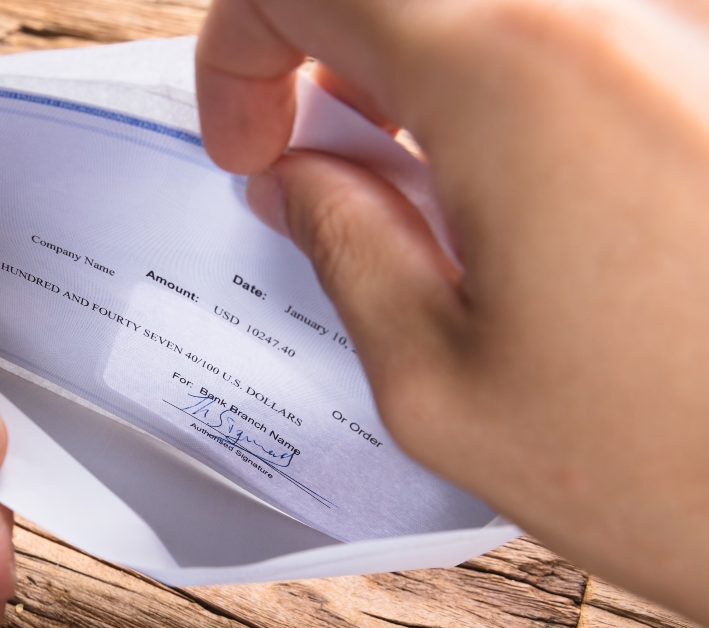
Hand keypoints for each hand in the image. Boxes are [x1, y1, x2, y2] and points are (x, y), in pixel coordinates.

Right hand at [198, 0, 708, 620]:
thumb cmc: (689, 464)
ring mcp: (676, 37)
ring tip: (422, 190)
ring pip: (483, 13)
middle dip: (320, 56)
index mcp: (509, 71)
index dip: (236, 56)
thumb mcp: (438, 382)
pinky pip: (568, 43)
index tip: (248, 148)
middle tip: (321, 162)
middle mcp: (607, 14)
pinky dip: (500, 90)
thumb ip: (341, 244)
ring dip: (416, 77)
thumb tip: (298, 176)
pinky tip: (514, 191)